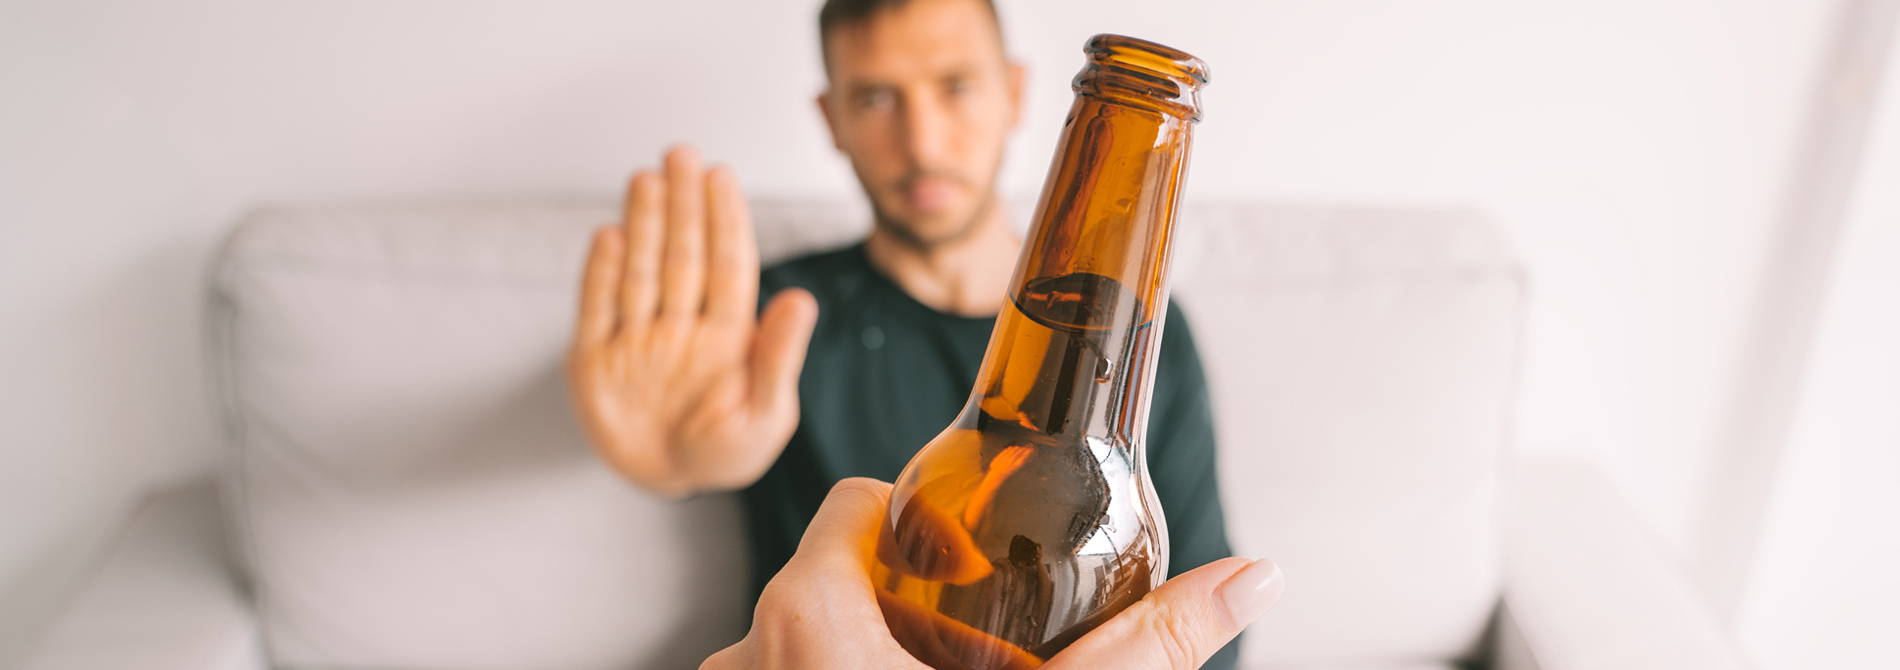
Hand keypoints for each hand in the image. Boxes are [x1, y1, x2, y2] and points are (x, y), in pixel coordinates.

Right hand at [568, 145, 819, 497]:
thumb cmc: (726, 450)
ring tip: (647, 179)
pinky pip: (598, 308)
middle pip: (682, 256)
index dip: (724, 220)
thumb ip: (778, 356)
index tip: (720, 176)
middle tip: (681, 154)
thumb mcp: (765, 413)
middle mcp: (682, 324)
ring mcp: (638, 337)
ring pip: (641, 271)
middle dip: (682, 205)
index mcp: (728, 333)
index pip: (727, 266)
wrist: (668, 480)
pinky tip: (611, 235)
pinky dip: (602, 274)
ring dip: (645, 224)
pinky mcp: (596, 358)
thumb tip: (802, 300)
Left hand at [703, 478, 1284, 669]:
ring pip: (795, 636)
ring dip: (852, 652)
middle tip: (962, 647)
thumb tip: (1252, 577)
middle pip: (826, 570)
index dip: (915, 521)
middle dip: (893, 596)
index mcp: (810, 613)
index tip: (963, 566)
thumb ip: (1148, 647)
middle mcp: (749, 650)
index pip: (852, 502)